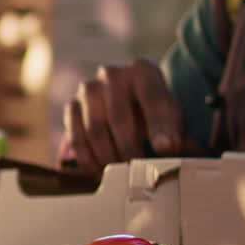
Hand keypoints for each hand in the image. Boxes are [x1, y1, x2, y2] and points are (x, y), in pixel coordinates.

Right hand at [57, 59, 202, 171]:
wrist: (127, 105)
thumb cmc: (153, 114)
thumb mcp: (171, 117)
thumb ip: (173, 131)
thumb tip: (166, 148)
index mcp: (143, 71)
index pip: (152, 97)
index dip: (159, 125)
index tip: (164, 149)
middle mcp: (112, 74)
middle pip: (119, 117)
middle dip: (129, 149)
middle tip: (138, 171)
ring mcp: (88, 89)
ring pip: (95, 130)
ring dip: (108, 157)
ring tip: (120, 174)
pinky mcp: (71, 106)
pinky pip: (76, 137)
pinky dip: (88, 159)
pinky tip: (99, 172)